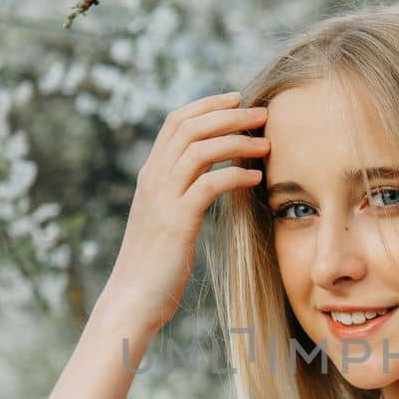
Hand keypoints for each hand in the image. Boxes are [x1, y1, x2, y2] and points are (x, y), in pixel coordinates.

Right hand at [98, 90, 269, 338]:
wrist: (132, 299)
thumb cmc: (155, 264)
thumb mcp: (165, 219)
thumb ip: (181, 193)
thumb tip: (208, 178)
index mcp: (150, 175)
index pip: (177, 122)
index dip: (208, 105)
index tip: (238, 99)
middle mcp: (153, 180)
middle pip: (191, 127)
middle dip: (229, 115)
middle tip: (262, 113)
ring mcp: (162, 199)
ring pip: (200, 150)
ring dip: (237, 140)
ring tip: (266, 143)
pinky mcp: (176, 222)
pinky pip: (208, 185)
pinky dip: (234, 175)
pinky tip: (255, 178)